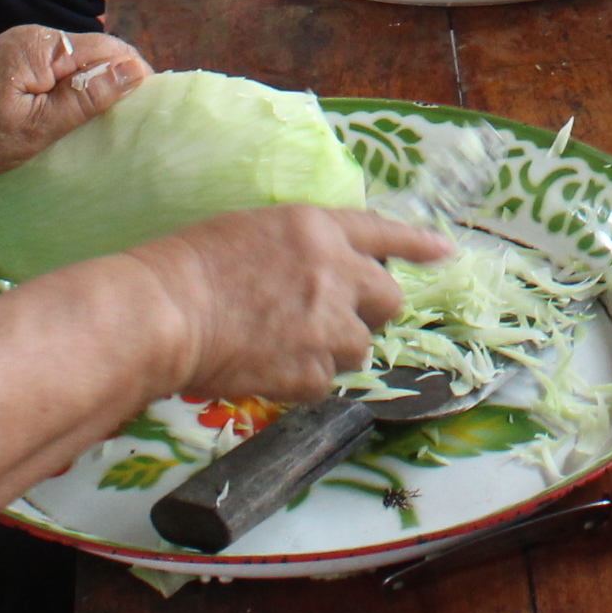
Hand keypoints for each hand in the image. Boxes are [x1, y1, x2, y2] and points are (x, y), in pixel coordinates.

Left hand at [0, 27, 151, 181]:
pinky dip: (70, 99)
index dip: (137, 81)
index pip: (114, 51)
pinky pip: (57, 77)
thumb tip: (134, 73)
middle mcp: (39, 40)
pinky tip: (70, 128)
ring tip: (102, 136)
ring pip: (79, 68)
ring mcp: (24, 52)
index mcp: (46, 48)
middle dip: (118, 89)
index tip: (146, 121)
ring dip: (94, 96)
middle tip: (127, 135)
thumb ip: (82, 101)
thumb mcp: (29, 129)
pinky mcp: (12, 67)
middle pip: (100, 57)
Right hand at [130, 205, 455, 402]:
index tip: (444, 253)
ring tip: (285, 345)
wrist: (167, 311)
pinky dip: (303, 381)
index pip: (383, 232)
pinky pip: (325, 383)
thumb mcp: (256, 231)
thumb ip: (302, 247)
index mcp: (318, 229)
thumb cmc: (192, 263)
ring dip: (333, 350)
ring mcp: (327, 325)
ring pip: (359, 347)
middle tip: (333, 319)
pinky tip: (269, 369)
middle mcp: (336, 273)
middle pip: (388, 299)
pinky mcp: (311, 371)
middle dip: (369, 311)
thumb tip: (325, 272)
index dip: (417, 244)